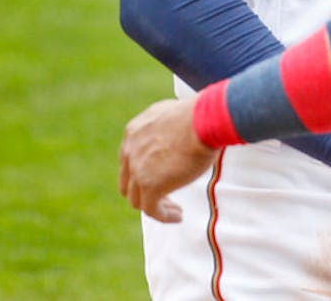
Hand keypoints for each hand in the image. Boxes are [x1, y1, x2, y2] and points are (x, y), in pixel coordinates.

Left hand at [118, 98, 217, 221]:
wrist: (203, 120)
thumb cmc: (198, 114)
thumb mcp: (172, 113)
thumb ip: (165, 127)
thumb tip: (177, 132)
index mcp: (133, 132)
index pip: (128, 160)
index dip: (141, 171)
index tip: (160, 176)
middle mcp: (130, 151)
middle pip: (127, 182)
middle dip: (143, 191)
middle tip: (163, 196)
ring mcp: (137, 170)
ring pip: (136, 199)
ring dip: (154, 206)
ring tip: (173, 210)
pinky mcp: (151, 186)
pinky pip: (152, 210)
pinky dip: (164, 216)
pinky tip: (178, 216)